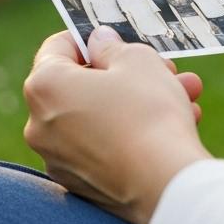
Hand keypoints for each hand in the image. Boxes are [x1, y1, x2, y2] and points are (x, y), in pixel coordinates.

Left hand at [22, 27, 209, 223]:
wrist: (165, 185)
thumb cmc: (148, 114)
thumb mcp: (137, 60)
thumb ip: (112, 45)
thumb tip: (99, 42)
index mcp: (43, 86)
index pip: (57, 47)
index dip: (90, 37)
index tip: (116, 40)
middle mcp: (39, 124)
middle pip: (82, 85)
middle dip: (126, 73)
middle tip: (163, 67)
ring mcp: (57, 158)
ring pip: (98, 117)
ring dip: (137, 102)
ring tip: (184, 94)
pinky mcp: (79, 184)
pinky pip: (103, 147)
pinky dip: (130, 134)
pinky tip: (173, 127)